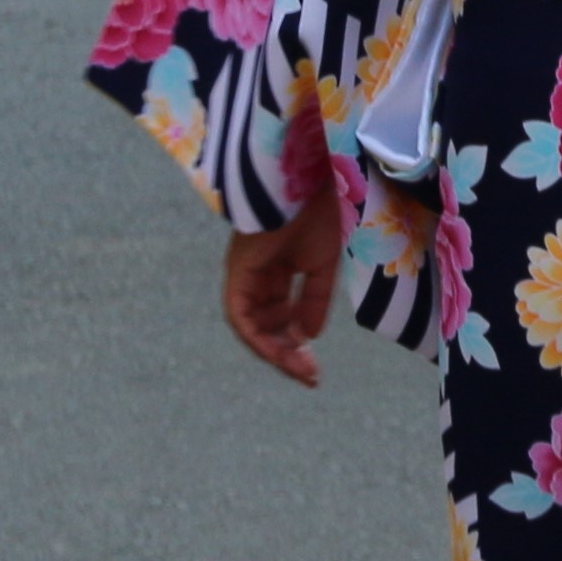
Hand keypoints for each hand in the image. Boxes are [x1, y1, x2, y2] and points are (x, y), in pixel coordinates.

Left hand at [223, 204, 346, 386]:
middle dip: (286, 354)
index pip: (278, 316)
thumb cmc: (318, 215)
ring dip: (275, 351)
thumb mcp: (322, 266)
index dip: (294, 343)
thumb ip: (315, 300)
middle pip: (264, 327)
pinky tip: (284, 349)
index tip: (315, 366)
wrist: (309, 185)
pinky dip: (259, 337)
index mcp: (274, 272)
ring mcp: (244, 276)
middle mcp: (255, 277)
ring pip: (251, 327)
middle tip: (310, 375)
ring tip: (302, 367)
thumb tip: (308, 335)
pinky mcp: (238, 273)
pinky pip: (241, 316)